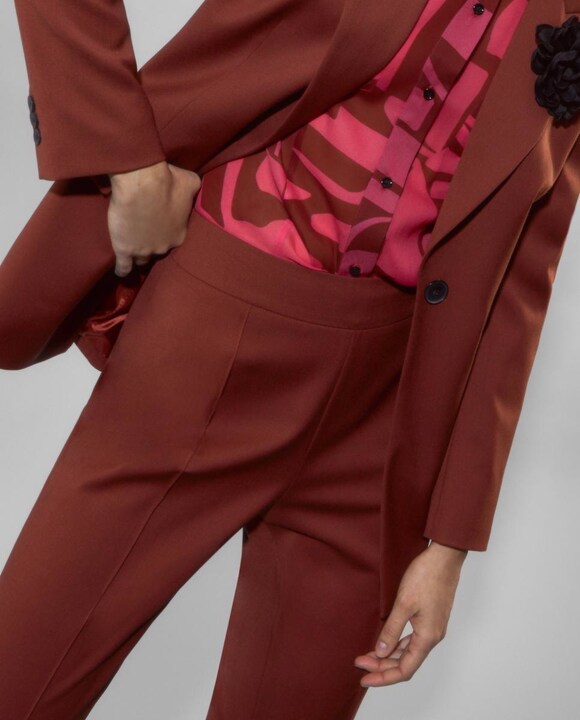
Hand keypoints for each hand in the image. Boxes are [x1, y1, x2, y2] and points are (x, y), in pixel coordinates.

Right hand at [107, 160, 201, 276]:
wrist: (142, 183)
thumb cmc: (168, 181)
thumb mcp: (190, 182)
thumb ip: (194, 188)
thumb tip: (195, 186)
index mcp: (179, 234)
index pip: (173, 240)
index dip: (166, 234)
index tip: (160, 227)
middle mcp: (164, 246)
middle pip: (157, 250)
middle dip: (152, 243)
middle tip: (144, 233)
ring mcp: (144, 250)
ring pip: (141, 259)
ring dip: (138, 254)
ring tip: (133, 251)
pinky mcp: (125, 250)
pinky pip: (124, 267)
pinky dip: (123, 270)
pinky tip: (122, 272)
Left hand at [354, 541, 466, 686]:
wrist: (444, 558)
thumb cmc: (425, 576)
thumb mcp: (403, 603)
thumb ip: (392, 629)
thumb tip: (381, 652)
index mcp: (427, 637)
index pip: (405, 669)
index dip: (384, 677)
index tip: (365, 678)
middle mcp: (432, 637)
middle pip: (406, 663)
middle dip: (383, 667)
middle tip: (360, 663)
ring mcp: (433, 627)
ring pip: (409, 651)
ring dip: (389, 656)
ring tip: (369, 655)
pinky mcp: (431, 618)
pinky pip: (412, 640)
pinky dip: (397, 644)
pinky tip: (385, 641)